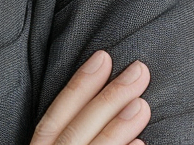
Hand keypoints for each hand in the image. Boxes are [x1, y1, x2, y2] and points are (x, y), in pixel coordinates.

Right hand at [30, 51, 150, 144]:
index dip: (80, 84)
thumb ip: (66, 130)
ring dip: (117, 127)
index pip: (56, 113)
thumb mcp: (51, 144)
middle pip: (76, 128)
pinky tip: (140, 144)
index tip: (104, 57)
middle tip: (139, 71)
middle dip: (108, 98)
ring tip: (142, 104)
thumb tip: (95, 99)